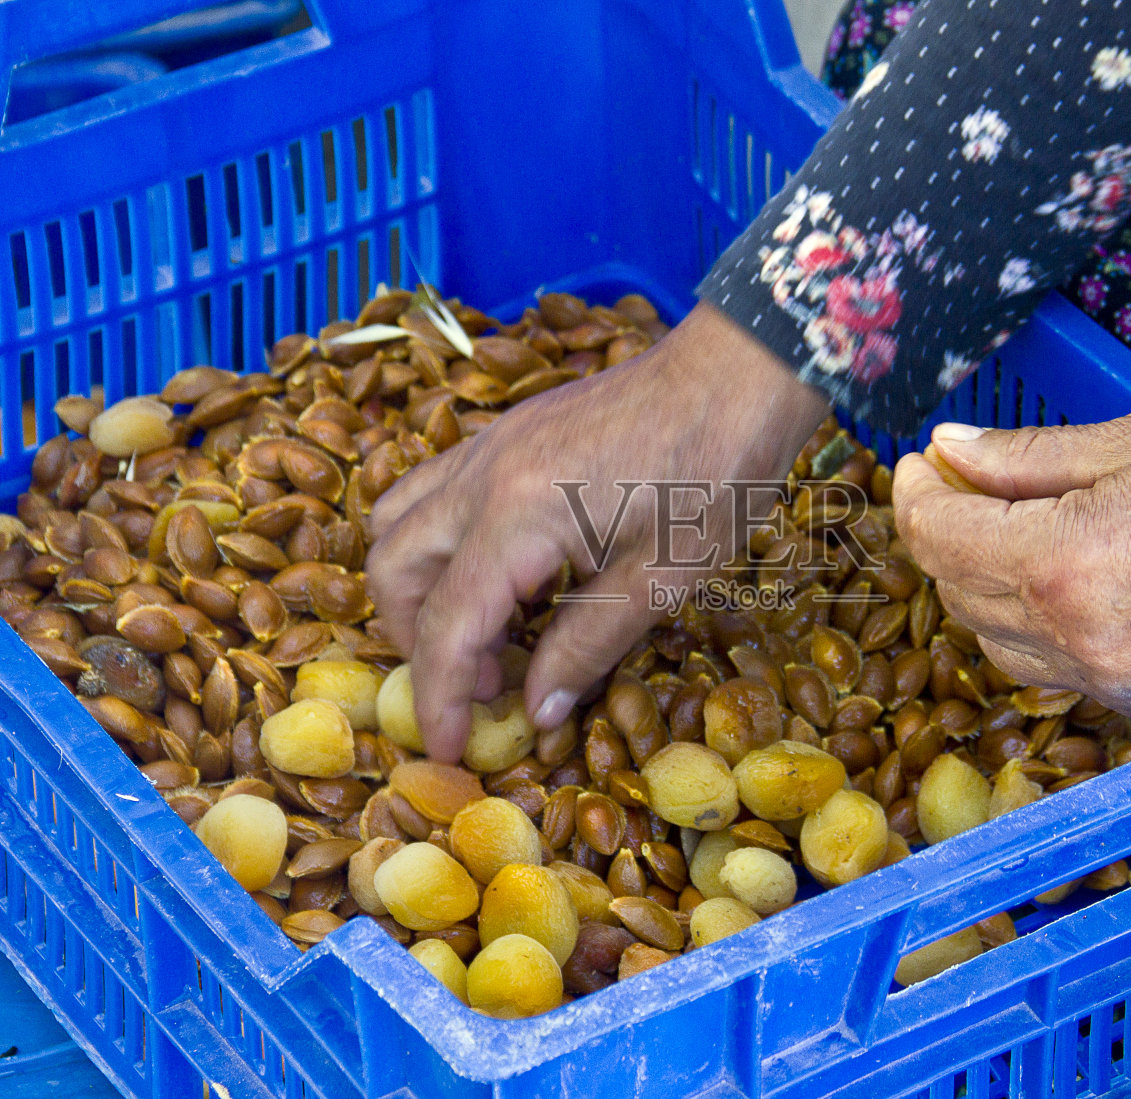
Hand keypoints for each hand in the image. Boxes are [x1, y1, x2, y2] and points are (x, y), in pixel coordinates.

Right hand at [366, 303, 829, 761]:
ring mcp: (489, 445)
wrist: (737, 373)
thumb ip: (586, 646)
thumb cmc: (715, 474)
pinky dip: (441, 542)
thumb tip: (536, 711)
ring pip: (398, 519)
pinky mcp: (508, 433)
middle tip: (478, 684)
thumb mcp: (661, 578)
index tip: (451, 748)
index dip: (440, 695)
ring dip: (417, 585)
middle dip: (415, 638)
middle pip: (393, 567)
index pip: (446, 624)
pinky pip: (434, 489)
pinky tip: (506, 575)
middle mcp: (482, 475)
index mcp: (517, 517)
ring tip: (483, 632)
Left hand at [892, 411, 1130, 721]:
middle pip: (958, 592)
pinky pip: (1052, 670)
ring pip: (997, 642)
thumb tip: (946, 447)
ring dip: (979, 587)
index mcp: (1061, 563)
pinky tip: (1053, 584)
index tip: (917, 464)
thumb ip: (1023, 456)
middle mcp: (1074, 637)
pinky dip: (1031, 628)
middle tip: (955, 484)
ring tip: (999, 531)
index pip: (940, 538)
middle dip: (941, 534)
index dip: (914, 496)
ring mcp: (1110, 681)